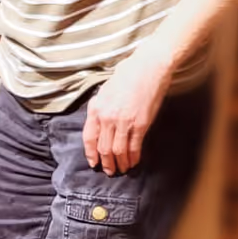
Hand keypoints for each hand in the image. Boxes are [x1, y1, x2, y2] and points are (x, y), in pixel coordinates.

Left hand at [83, 48, 172, 174]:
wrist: (148, 68)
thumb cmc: (126, 76)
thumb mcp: (104, 91)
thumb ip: (99, 108)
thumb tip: (97, 123)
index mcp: (96, 109)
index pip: (89, 138)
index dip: (91, 153)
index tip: (94, 162)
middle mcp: (108, 118)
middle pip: (104, 148)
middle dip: (106, 163)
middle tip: (109, 171)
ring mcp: (124, 122)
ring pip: (118, 150)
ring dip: (120, 163)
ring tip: (122, 169)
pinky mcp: (141, 124)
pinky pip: (135, 146)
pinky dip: (134, 157)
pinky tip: (134, 161)